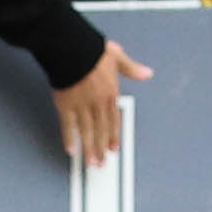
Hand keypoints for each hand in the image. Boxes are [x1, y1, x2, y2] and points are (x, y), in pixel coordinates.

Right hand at [53, 36, 148, 166]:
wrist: (72, 48)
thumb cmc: (92, 50)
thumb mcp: (117, 56)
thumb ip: (131, 68)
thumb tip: (146, 73)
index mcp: (111, 92)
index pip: (114, 119)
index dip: (114, 135)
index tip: (114, 148)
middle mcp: (97, 102)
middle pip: (101, 130)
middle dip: (101, 148)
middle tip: (101, 163)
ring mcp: (81, 105)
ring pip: (87, 131)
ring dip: (90, 148)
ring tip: (91, 162)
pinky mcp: (65, 105)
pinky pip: (68, 125)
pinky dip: (69, 138)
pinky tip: (71, 149)